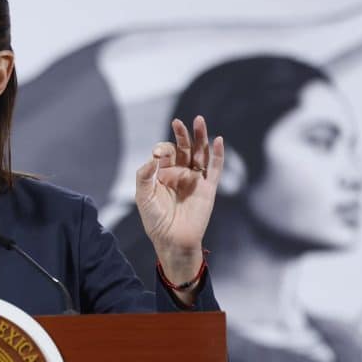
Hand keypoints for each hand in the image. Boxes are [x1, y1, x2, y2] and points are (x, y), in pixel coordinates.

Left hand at [135, 116, 223, 283]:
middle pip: (184, 148)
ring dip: (201, 137)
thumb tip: (152, 158)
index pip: (165, 153)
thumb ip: (144, 176)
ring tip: (199, 121)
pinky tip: (218, 140)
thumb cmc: (155, 220)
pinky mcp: (209, 188)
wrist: (172, 240)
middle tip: (178, 122)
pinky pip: (215, 168)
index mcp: (163, 174)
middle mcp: (180, 174)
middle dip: (181, 135)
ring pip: (200, 153)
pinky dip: (218, 154)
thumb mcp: (143, 197)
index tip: (157, 156)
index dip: (162, 150)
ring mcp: (195, 180)